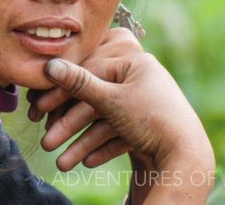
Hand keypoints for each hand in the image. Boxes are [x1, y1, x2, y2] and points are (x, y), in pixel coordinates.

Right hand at [27, 28, 214, 202]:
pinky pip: (119, 134)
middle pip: (95, 99)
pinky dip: (102, 148)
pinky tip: (86, 162)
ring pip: (104, 121)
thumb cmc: (149, 121)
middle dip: (68, 124)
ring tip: (62, 162)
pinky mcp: (150, 127)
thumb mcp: (110, 100)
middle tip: (47, 139)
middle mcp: (142, 79)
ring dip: (81, 142)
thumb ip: (78, 83)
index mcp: (136, 62)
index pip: (90, 71)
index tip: (39, 106)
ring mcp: (147, 104)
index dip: (62, 90)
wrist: (186, 159)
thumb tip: (50, 65)